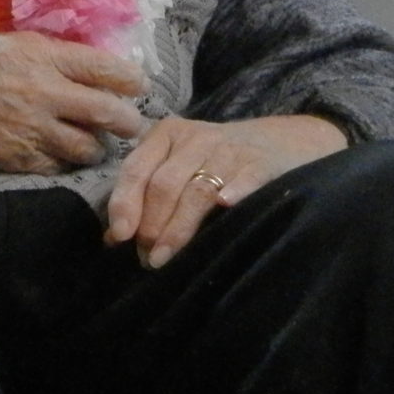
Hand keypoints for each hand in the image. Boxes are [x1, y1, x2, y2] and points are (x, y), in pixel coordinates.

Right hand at [0, 24, 147, 173]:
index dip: (131, 79)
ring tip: (93, 143)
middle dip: (128, 121)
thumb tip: (61, 49)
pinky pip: (54, 167)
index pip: (107, 68)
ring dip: (96, 147)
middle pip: (110, 114)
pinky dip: (61, 163)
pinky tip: (57, 155)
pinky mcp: (13, 157)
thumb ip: (34, 47)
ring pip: (87, 148)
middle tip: (131, 123)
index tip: (138, 84)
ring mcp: (30, 129)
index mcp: (42, 54)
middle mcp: (45, 92)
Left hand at [105, 114, 348, 267]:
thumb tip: (112, 238)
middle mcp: (195, 138)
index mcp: (167, 135)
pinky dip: (233, 194)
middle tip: (147, 258)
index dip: (125, 204)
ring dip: (179, 228)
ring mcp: (229, 150)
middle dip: (151, 225)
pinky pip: (243, 180)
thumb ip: (145, 195)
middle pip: (163, 185)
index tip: (120, 237)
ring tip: (166, 257)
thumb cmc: (216, 162)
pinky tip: (225, 209)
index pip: (136, 169)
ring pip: (196, 191)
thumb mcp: (178, 167)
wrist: (280, 142)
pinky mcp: (260, 164)